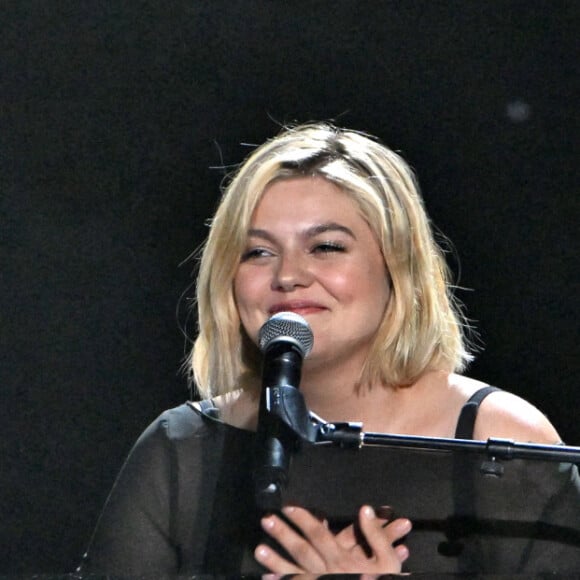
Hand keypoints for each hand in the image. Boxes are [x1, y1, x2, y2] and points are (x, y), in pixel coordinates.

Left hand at [254, 505, 410, 573]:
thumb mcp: (388, 560)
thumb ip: (376, 535)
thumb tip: (366, 510)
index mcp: (342, 558)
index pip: (319, 534)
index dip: (303, 519)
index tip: (289, 507)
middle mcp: (328, 571)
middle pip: (302, 550)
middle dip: (284, 534)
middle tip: (267, 520)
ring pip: (295, 571)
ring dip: (275, 561)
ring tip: (259, 549)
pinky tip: (267, 577)